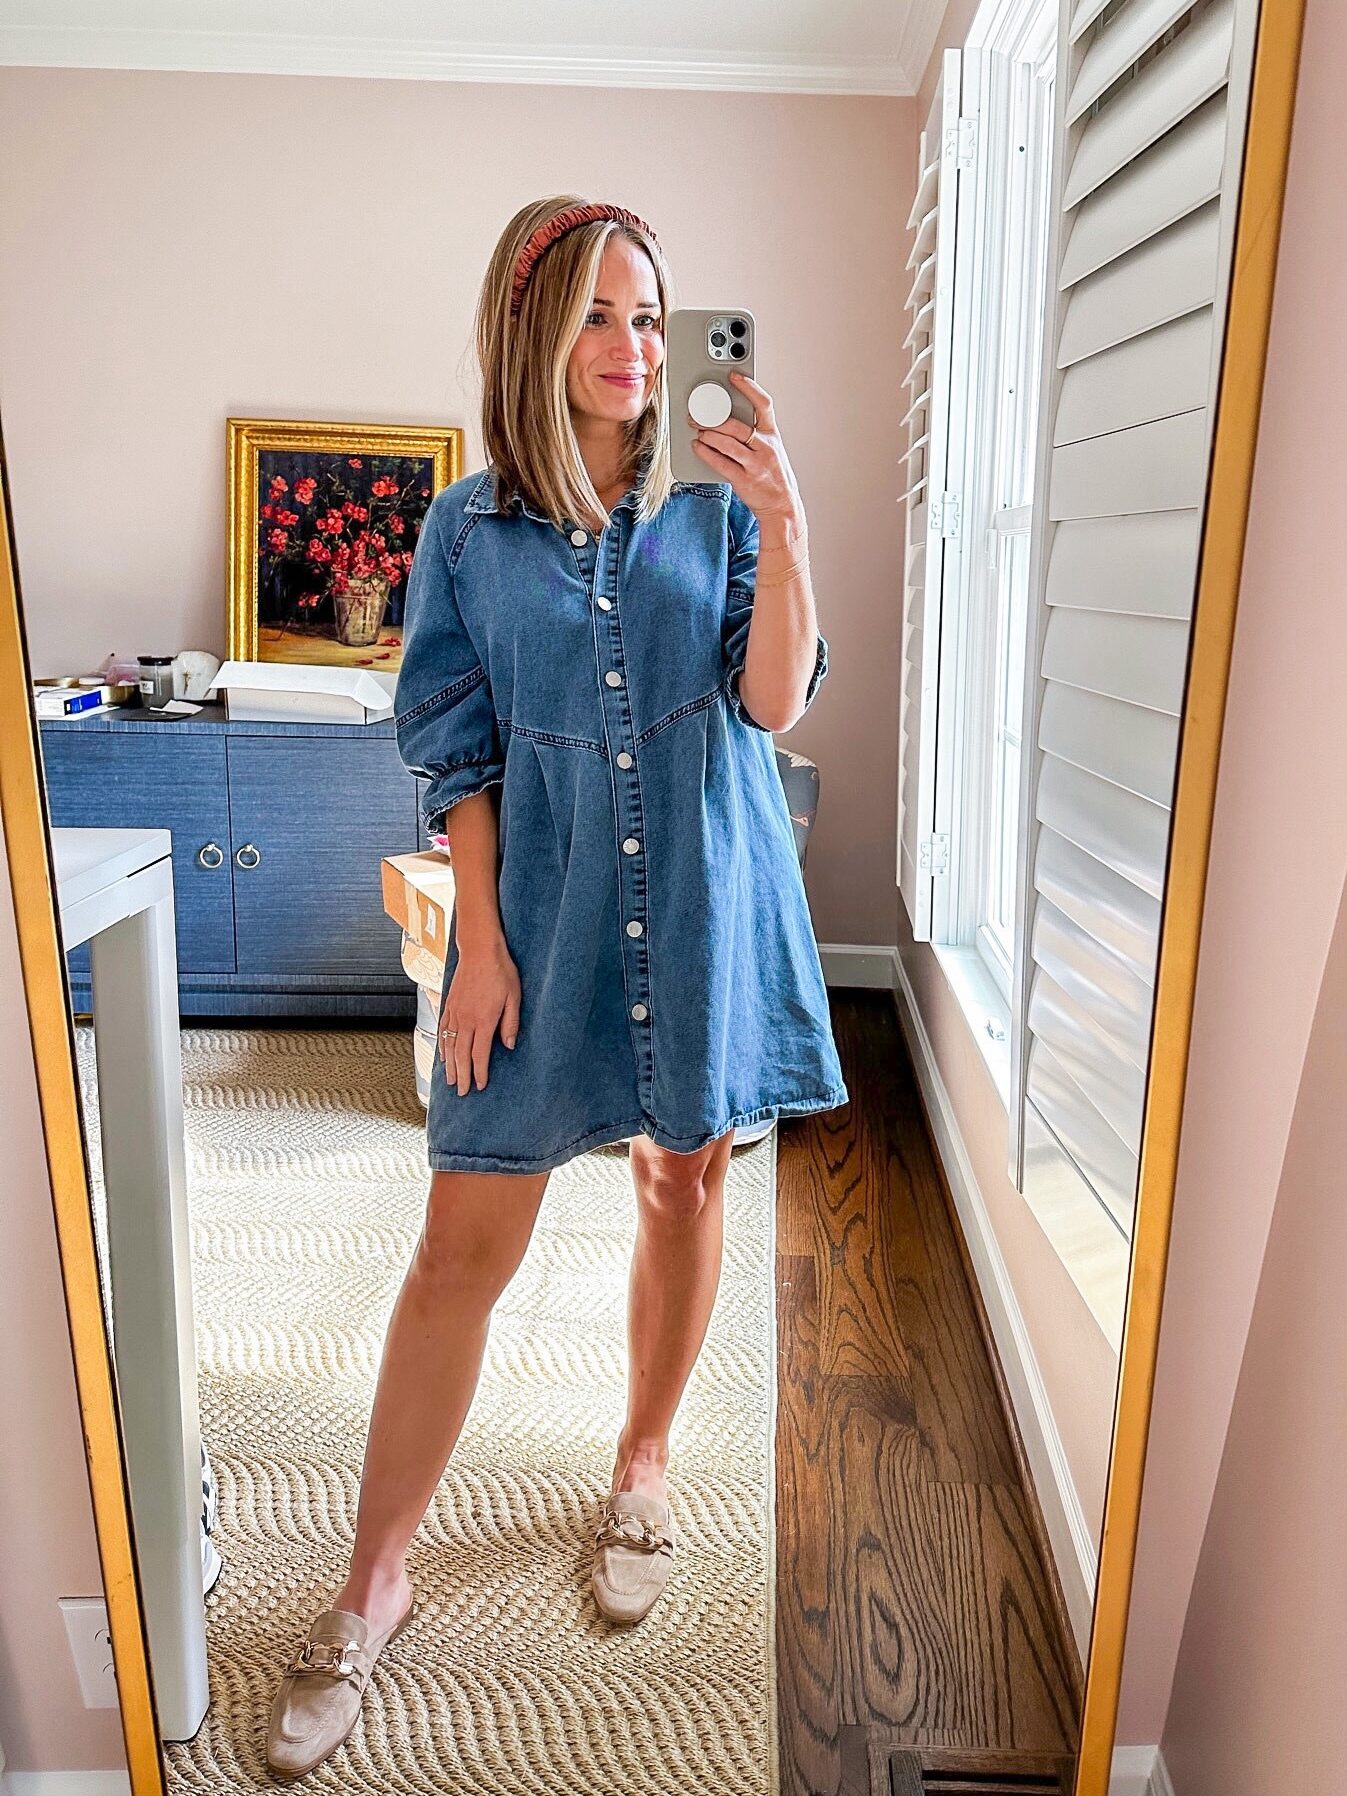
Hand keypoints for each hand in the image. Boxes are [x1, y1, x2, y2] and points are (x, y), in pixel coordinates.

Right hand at [439, 937, 521, 1094]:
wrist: (480, 950)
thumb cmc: (500, 971)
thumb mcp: (514, 997)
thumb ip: (510, 1023)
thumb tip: (509, 1046)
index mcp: (483, 1020)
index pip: (479, 1054)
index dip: (479, 1072)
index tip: (480, 1086)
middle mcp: (465, 1019)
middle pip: (461, 1055)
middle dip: (462, 1076)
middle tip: (462, 1092)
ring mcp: (454, 1012)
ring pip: (449, 1045)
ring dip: (450, 1065)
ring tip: (451, 1080)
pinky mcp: (448, 1004)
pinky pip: (443, 1030)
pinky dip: (442, 1046)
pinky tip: (443, 1055)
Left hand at [688, 371, 803, 531]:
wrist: (782, 507)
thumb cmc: (773, 476)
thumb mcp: (771, 449)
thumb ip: (755, 433)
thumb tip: (727, 417)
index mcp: (773, 436)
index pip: (763, 404)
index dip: (749, 387)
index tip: (734, 376)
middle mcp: (766, 448)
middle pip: (736, 425)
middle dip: (713, 418)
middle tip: (697, 413)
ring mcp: (755, 465)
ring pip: (727, 443)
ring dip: (707, 434)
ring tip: (697, 430)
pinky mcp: (744, 480)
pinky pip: (720, 463)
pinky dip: (705, 453)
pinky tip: (697, 446)